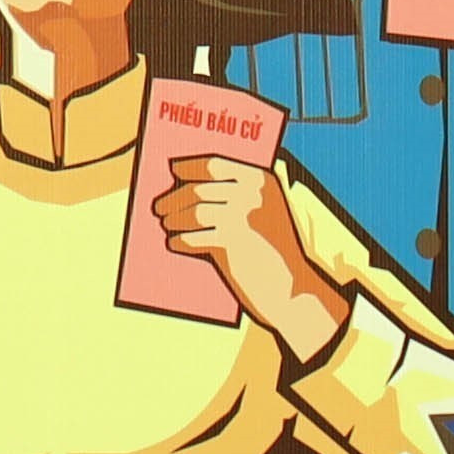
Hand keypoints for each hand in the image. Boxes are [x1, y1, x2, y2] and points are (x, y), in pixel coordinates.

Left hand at [153, 155, 345, 366]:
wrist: (294, 289)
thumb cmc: (274, 252)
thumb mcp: (263, 215)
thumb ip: (234, 197)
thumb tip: (186, 187)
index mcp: (262, 180)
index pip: (216, 163)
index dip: (191, 165)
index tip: (174, 169)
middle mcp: (252, 193)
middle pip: (199, 188)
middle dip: (175, 197)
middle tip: (160, 207)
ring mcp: (242, 215)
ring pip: (193, 212)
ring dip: (174, 218)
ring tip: (166, 224)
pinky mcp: (231, 240)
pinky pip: (193, 236)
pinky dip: (180, 240)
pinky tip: (175, 242)